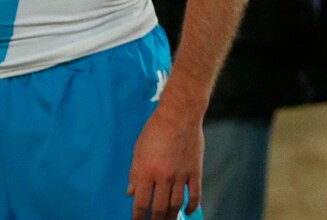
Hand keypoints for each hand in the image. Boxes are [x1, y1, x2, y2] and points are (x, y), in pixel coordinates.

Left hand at [127, 103, 201, 219]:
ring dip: (171, 217)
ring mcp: (181, 175)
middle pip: (159, 207)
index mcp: (147, 170)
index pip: (142, 201)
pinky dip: (192, 207)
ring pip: (176, 204)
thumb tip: (131, 192)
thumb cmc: (155, 130)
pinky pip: (195, 195)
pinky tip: (187, 213)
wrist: (179, 116)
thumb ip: (135, 172)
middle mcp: (164, 176)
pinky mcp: (195, 172)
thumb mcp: (138, 149)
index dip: (138, 216)